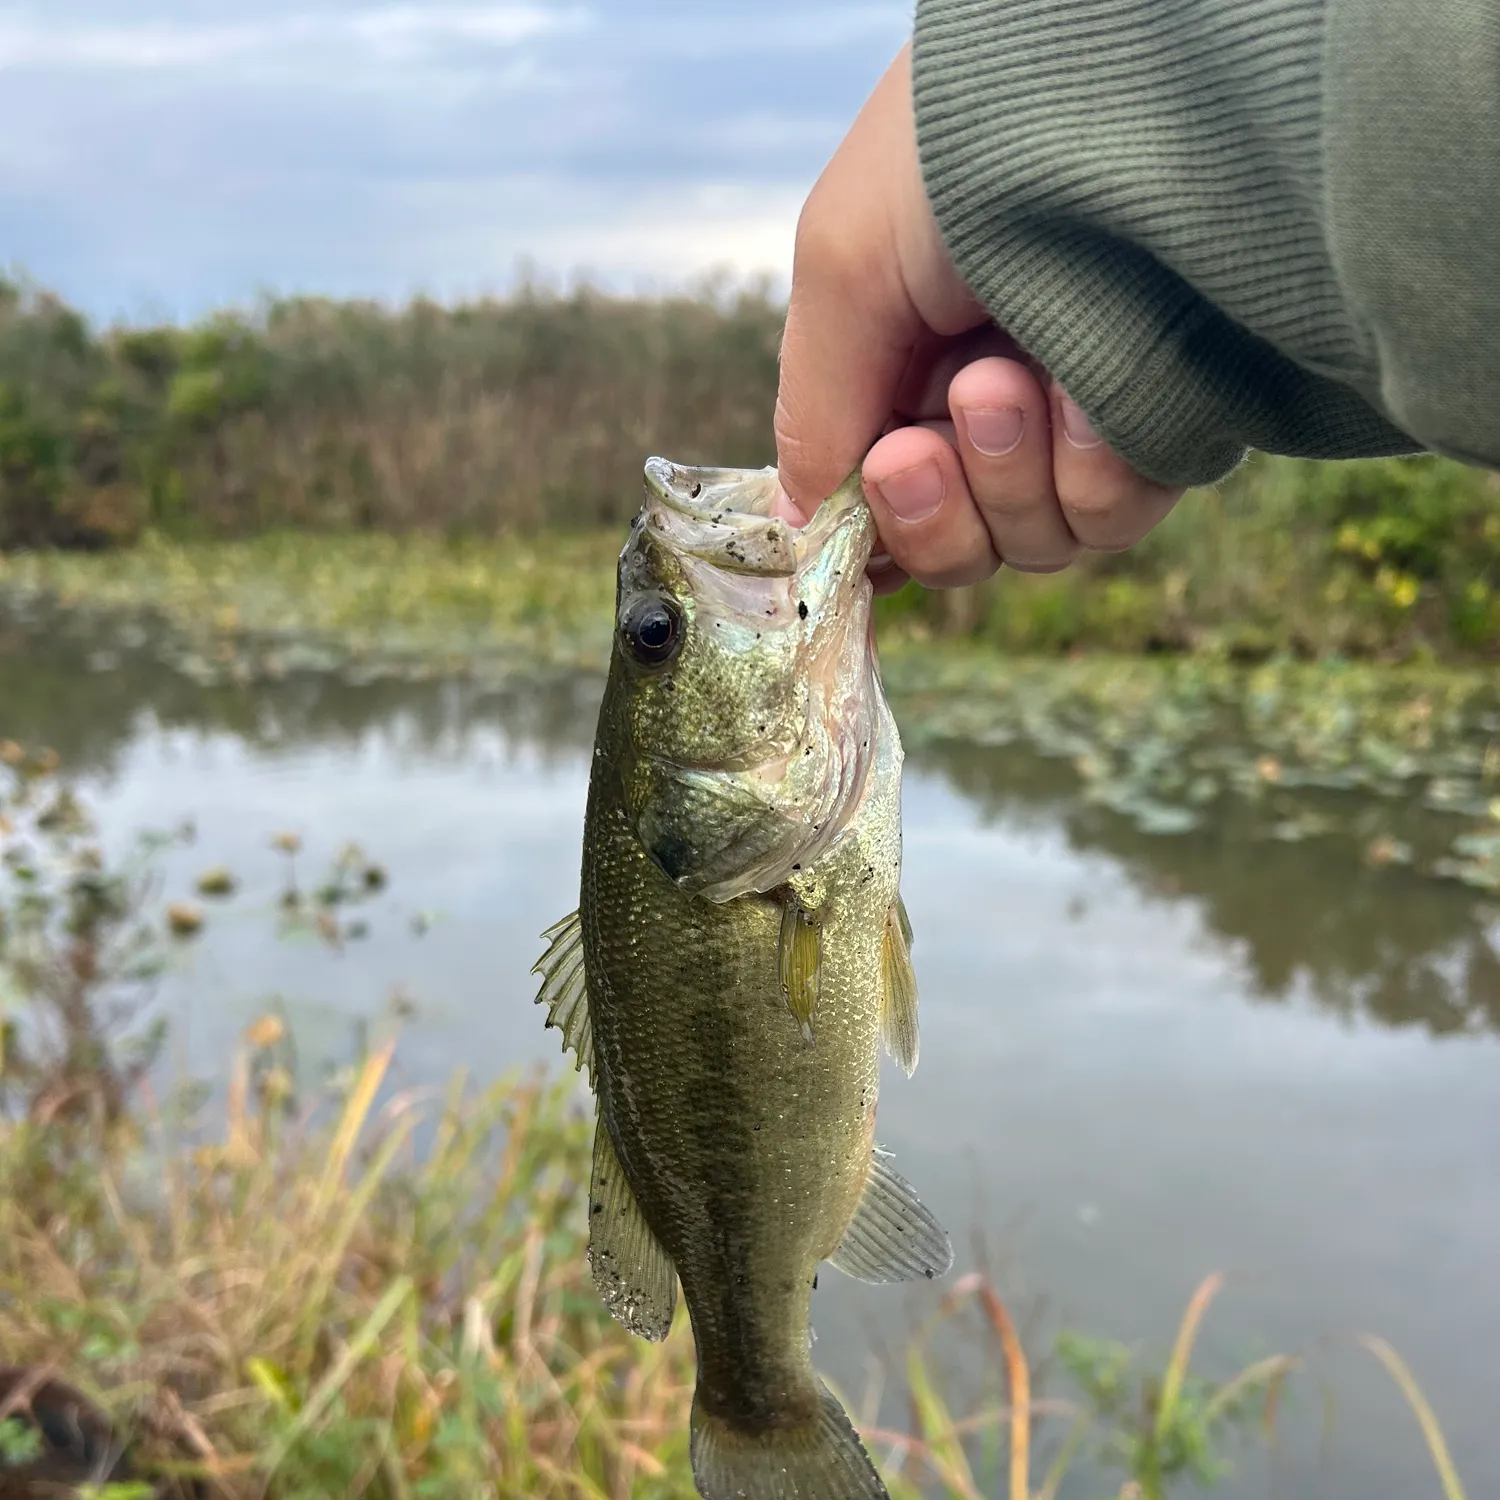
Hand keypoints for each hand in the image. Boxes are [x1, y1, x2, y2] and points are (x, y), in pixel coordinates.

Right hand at [774, 42, 1182, 591]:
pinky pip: (1111, 515)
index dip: (876, 532)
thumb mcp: (843, 269)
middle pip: (955, 548)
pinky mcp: (1163, 426)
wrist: (1114, 98)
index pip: (882, 508)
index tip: (867, 506)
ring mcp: (1078, 420)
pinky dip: (1092, 470)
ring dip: (1007, 477)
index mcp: (907, 370)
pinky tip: (1088, 391)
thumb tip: (800, 528)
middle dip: (933, 516)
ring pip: (1031, 543)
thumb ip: (813, 413)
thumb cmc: (952, 162)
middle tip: (920, 451)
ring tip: (1009, 377)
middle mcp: (992, 404)